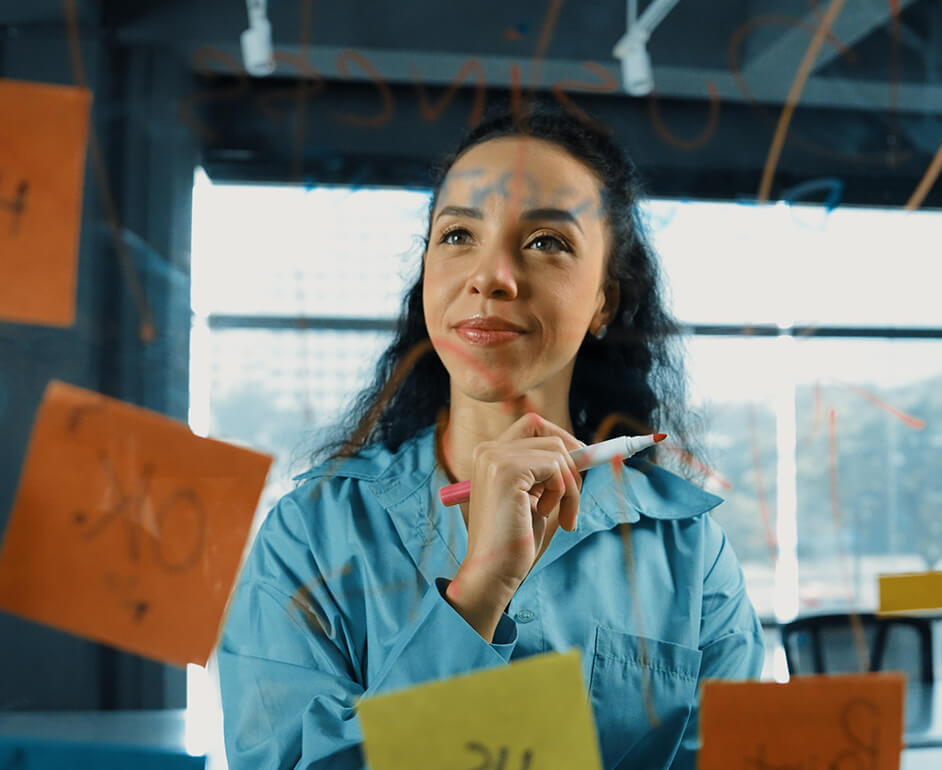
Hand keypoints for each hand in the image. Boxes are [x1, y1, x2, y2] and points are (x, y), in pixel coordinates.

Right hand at [452, 412, 583, 607]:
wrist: (492, 572)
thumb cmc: (515, 541)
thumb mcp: (535, 498)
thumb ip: (549, 472)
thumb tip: (585, 450)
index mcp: (490, 455)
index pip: (533, 424)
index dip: (562, 439)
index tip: (580, 464)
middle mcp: (488, 450)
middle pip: (549, 435)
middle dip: (572, 465)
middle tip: (574, 498)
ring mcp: (496, 458)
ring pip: (558, 452)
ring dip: (570, 487)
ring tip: (562, 516)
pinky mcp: (508, 470)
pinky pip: (557, 467)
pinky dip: (564, 493)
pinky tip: (547, 515)